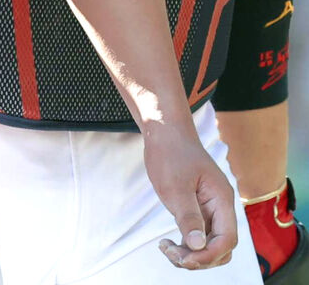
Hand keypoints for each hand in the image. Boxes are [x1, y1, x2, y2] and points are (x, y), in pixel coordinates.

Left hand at [143, 120, 237, 268]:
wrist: (164, 131)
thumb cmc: (171, 153)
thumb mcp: (176, 187)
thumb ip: (188, 217)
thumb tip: (198, 246)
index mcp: (221, 200)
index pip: (227, 239)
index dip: (209, 254)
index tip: (186, 258)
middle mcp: (219, 206)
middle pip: (221, 247)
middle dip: (201, 258)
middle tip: (174, 256)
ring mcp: (209, 208)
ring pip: (209, 244)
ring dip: (191, 254)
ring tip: (167, 249)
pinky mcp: (197, 208)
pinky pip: (197, 236)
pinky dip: (186, 244)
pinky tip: (167, 244)